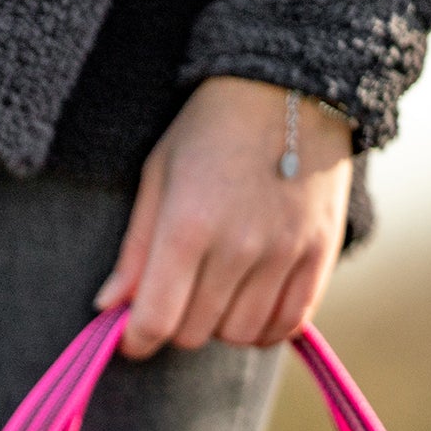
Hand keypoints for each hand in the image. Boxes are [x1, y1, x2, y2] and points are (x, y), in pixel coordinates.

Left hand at [95, 76, 351, 358]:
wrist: (289, 92)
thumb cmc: (206, 133)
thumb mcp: (156, 179)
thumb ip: (135, 250)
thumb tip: (108, 308)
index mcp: (187, 227)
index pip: (157, 319)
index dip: (136, 339)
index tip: (131, 337)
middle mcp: (239, 247)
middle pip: (196, 332)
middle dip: (174, 326)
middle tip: (173, 299)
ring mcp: (286, 253)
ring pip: (242, 334)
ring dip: (219, 326)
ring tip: (212, 294)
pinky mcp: (322, 253)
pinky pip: (290, 322)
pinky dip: (265, 328)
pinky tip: (249, 306)